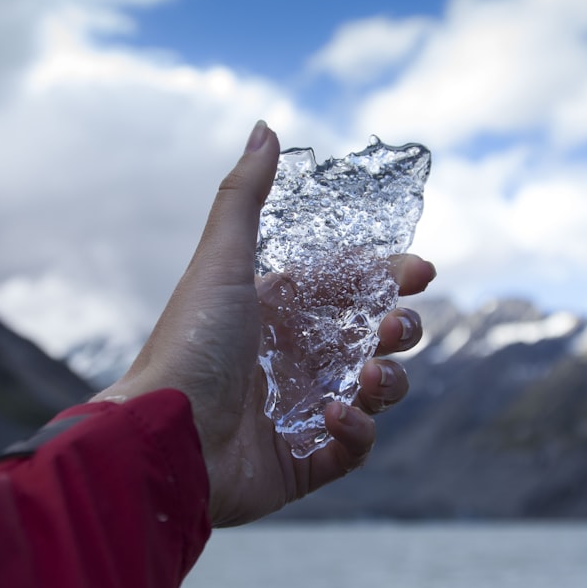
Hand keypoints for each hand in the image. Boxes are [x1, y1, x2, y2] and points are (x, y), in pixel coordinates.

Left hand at [93, 121, 434, 526]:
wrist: (162, 437)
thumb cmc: (190, 343)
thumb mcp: (221, 262)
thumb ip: (245, 196)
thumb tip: (265, 127)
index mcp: (281, 312)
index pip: (354, 288)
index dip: (394, 277)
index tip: (424, 271)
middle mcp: (296, 358)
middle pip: (376, 339)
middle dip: (399, 329)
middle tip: (393, 328)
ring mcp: (303, 410)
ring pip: (377, 391)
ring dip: (386, 381)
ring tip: (365, 376)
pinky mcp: (303, 460)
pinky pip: (355, 445)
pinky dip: (358, 431)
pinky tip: (336, 416)